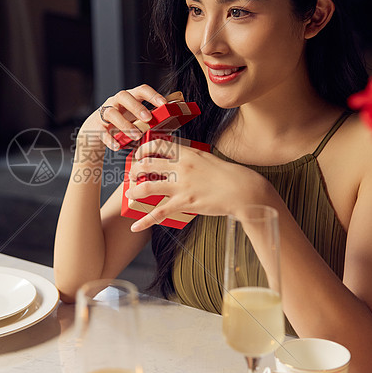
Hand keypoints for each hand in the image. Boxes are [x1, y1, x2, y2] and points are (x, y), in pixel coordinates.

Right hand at [81, 85, 167, 152]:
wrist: (94, 134)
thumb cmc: (121, 126)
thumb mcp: (135, 123)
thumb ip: (150, 123)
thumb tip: (171, 128)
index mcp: (129, 98)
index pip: (141, 90)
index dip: (153, 95)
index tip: (164, 104)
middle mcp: (115, 102)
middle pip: (124, 96)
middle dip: (137, 107)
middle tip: (148, 119)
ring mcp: (104, 113)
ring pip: (111, 113)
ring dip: (125, 124)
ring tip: (136, 136)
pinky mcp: (95, 126)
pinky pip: (102, 131)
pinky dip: (110, 139)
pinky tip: (118, 146)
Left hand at [124, 138, 265, 230]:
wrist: (242, 190)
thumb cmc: (226, 174)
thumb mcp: (206, 157)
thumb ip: (188, 156)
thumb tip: (174, 157)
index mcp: (186, 153)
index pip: (157, 145)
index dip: (143, 149)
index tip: (139, 155)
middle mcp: (181, 167)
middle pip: (147, 165)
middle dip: (134, 170)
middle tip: (131, 175)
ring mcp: (182, 186)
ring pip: (148, 187)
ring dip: (134, 190)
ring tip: (129, 193)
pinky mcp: (185, 203)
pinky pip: (158, 212)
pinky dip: (144, 221)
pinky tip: (135, 226)